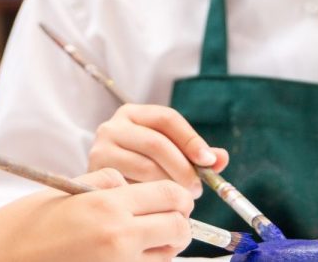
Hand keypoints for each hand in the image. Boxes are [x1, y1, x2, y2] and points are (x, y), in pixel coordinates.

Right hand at [0, 168, 194, 261]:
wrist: (1, 257)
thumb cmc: (28, 222)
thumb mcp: (70, 190)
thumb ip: (107, 184)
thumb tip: (133, 186)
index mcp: (108, 206)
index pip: (169, 196)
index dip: (178, 195)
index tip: (174, 196)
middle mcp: (119, 237)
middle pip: (178, 228)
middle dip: (179, 221)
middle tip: (167, 217)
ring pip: (168, 254)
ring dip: (166, 244)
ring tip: (148, 236)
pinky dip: (148, 261)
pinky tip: (130, 252)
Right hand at [87, 104, 228, 194]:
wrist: (97, 189)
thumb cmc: (136, 169)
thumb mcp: (165, 155)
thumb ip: (193, 155)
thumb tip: (221, 158)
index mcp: (134, 114)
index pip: (167, 118)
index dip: (191, 140)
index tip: (209, 161)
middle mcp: (113, 126)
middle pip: (157, 143)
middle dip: (182, 168)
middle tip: (196, 189)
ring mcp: (102, 148)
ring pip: (145, 166)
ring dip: (168, 185)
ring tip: (178, 198)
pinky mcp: (96, 172)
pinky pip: (130, 185)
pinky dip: (149, 195)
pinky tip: (156, 204)